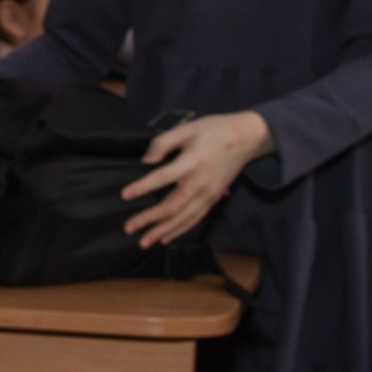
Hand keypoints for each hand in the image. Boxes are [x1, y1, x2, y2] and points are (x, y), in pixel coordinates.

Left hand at [120, 111, 273, 248]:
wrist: (246, 138)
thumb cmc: (214, 130)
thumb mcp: (187, 128)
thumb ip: (163, 143)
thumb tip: (146, 160)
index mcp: (192, 162)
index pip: (163, 177)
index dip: (143, 187)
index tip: (124, 195)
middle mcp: (200, 182)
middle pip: (173, 205)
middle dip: (149, 219)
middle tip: (128, 228)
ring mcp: (208, 194)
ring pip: (183, 218)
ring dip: (162, 231)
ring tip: (143, 242)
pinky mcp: (213, 199)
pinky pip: (195, 219)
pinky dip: (180, 230)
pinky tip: (165, 239)